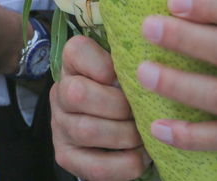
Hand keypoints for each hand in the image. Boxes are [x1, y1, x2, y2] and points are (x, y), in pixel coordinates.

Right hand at [51, 35, 151, 180]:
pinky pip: (96, 165)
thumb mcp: (125, 71)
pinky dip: (126, 163)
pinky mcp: (66, 157)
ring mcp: (60, 127)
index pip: (76, 50)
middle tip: (140, 111)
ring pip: (87, 130)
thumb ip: (133, 62)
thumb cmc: (125, 94)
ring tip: (144, 135)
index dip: (103, 64)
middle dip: (119, 106)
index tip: (122, 77)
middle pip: (78, 93)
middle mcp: (60, 93)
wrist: (112, 135)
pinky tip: (140, 156)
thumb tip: (157, 61)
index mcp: (73, 64)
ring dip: (125, 135)